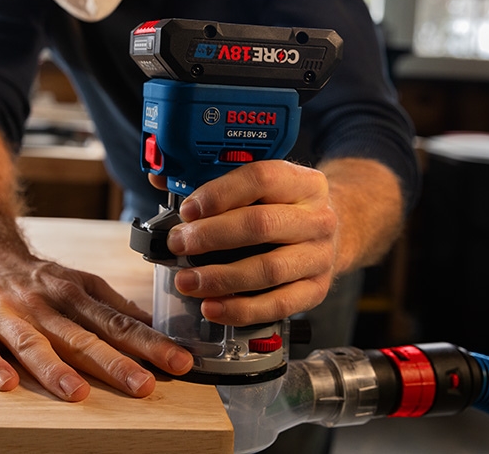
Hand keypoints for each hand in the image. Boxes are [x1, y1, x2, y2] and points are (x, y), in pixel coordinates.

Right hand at [0, 253, 193, 401]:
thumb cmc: (38, 278)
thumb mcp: (79, 283)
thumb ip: (113, 306)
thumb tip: (154, 327)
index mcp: (75, 294)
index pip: (118, 323)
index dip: (150, 343)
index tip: (180, 362)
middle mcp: (43, 304)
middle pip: (82, 337)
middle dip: (114, 362)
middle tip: (143, 385)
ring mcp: (5, 313)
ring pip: (33, 342)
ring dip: (55, 368)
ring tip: (78, 392)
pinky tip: (6, 383)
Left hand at [152, 160, 338, 326]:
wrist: (328, 232)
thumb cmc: (282, 207)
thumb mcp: (259, 186)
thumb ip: (212, 179)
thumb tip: (160, 178)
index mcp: (302, 182)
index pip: (260, 179)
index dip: (219, 194)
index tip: (188, 210)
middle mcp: (318, 218)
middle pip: (260, 225)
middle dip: (211, 237)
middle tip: (179, 244)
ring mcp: (320, 256)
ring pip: (268, 269)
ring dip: (221, 278)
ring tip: (187, 282)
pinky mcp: (316, 290)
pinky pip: (277, 305)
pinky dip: (240, 310)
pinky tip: (212, 307)